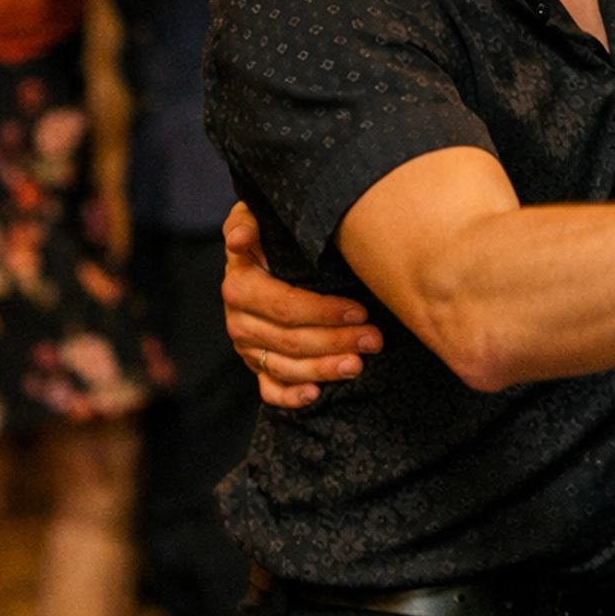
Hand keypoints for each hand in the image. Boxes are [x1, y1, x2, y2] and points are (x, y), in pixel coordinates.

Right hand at [221, 201, 383, 409]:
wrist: (263, 257)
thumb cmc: (270, 235)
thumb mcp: (258, 219)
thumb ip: (248, 221)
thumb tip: (242, 238)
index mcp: (240, 286)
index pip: (284, 306)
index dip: (323, 312)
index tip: (359, 310)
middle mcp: (240, 321)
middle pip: (291, 340)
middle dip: (336, 341)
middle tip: (374, 338)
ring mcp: (248, 347)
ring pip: (286, 367)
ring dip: (324, 369)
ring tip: (359, 364)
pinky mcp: (258, 366)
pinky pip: (270, 390)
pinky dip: (292, 396)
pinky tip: (316, 394)